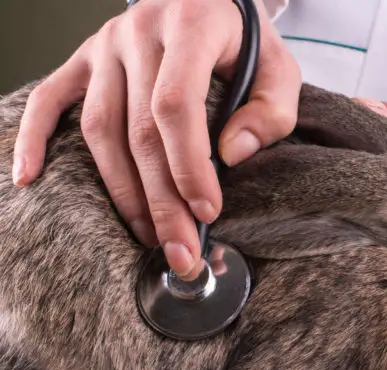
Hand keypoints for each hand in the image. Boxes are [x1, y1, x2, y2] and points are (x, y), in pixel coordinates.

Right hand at [13, 0, 300, 279]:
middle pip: (138, 130)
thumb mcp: (281, 69)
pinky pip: (51, 98)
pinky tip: (29, 178)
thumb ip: (269, 112)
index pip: (176, 105)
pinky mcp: (85, 57)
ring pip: (99, 127)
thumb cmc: (247, 42)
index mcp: (191, 25)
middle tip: (179, 250)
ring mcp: (105, 44)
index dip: (188, 165)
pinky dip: (36, 138)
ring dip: (122, 189)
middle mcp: (139, 31)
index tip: (207, 211)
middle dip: (161, 200)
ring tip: (146, 234)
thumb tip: (230, 156)